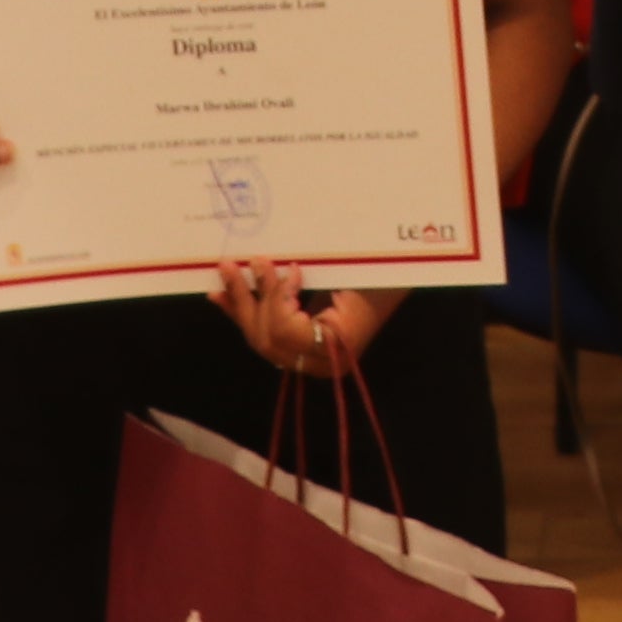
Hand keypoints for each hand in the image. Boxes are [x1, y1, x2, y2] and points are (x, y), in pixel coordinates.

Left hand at [214, 265, 391, 376]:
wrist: (399, 280)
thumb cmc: (384, 273)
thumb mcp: (355, 270)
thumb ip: (317, 270)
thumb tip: (275, 260)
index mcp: (339, 347)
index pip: (289, 332)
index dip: (280, 299)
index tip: (292, 267)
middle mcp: (320, 361)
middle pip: (268, 338)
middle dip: (250, 298)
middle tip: (238, 262)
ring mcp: (308, 358)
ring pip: (260, 337)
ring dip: (240, 303)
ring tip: (224, 273)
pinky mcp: (300, 346)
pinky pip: (265, 333)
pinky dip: (243, 312)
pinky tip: (222, 296)